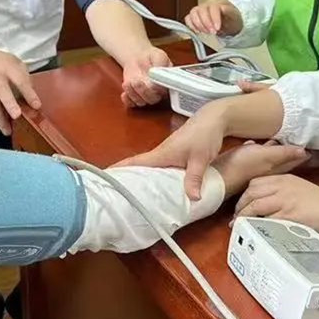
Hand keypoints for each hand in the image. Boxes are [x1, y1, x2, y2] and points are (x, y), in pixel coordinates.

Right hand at [0, 47, 40, 134]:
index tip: (37, 105)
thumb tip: (33, 97)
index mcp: (9, 68)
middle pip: (3, 92)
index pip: (20, 81)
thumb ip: (25, 78)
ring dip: (0, 119)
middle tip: (17, 116)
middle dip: (10, 105)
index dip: (29, 94)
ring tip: (8, 130)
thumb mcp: (15, 63)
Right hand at [115, 105, 229, 200]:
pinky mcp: (174, 154)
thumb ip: (194, 178)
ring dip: (137, 178)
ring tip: (129, 195)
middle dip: (124, 178)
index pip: (134, 162)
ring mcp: (167, 153)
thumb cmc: (204, 136)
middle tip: (113, 195)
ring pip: (148, 167)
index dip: (118, 169)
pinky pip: (158, 167)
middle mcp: (160, 153)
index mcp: (161, 154)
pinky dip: (152, 175)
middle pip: (137, 166)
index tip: (103, 180)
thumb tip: (192, 199)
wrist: (215, 119)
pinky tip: (155, 186)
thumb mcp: (200, 159)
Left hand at [121, 46, 170, 107]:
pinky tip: (124, 93)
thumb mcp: (159, 55)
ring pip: (141, 102)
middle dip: (143, 91)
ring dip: (133, 93)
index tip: (152, 83)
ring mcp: (146, 95)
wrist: (140, 57)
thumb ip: (160, 63)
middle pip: (152, 99)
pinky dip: (127, 100)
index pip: (164, 91)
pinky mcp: (135, 96)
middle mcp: (157, 92)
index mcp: (166, 83)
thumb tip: (156, 72)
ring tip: (129, 82)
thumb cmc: (152, 57)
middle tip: (138, 81)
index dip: (158, 89)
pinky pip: (131, 103)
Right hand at [185, 0, 243, 36]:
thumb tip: (223, 8)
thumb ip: (229, 12)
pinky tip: (198, 31)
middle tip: (212, 32)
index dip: (214, 18)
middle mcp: (207, 4)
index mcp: (218, 2)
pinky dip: (191, 25)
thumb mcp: (235, 16)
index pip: (213, 7)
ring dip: (198, 24)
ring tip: (206, 32)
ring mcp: (200, 10)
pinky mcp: (194, 16)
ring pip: (193, 13)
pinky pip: (188, 18)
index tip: (217, 28)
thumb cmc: (232, 19)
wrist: (229, 22)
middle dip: (206, 23)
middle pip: (201, 10)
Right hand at [209, 141, 308, 196]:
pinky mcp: (241, 164)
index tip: (311, 149)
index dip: (300, 154)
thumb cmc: (241, 166)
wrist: (216, 177)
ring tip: (280, 140)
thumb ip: (284, 154)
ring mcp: (254, 167)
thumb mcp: (266, 156)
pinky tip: (253, 143)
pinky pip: (254, 154)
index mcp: (274, 167)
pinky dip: (258, 149)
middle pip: (282, 159)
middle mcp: (266, 169)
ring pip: (269, 157)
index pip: (292, 160)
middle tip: (299, 143)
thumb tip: (305, 152)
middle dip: (289, 152)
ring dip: (274, 149)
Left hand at [233, 174, 318, 238]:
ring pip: (254, 206)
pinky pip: (265, 221)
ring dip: (244, 217)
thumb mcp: (300, 188)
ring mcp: (285, 201)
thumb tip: (265, 201)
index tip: (242, 205)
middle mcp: (282, 187)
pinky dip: (256, 227)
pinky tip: (252, 232)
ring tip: (240, 226)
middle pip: (251, 193)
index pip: (255, 182)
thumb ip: (283, 191)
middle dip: (240, 206)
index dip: (245, 195)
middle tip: (237, 217)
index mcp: (285, 179)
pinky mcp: (288, 216)